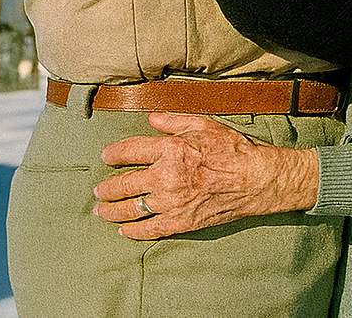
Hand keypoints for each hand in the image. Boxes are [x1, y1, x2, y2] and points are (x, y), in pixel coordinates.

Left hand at [92, 113, 318, 239]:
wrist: (253, 179)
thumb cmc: (231, 148)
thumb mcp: (204, 124)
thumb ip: (174, 121)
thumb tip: (151, 118)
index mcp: (170, 149)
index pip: (129, 151)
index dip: (113, 154)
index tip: (105, 157)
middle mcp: (165, 177)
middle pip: (124, 184)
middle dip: (106, 188)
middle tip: (98, 191)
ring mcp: (170, 202)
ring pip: (131, 209)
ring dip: (112, 212)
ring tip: (102, 212)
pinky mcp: (179, 222)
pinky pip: (148, 230)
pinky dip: (133, 231)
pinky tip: (124, 231)